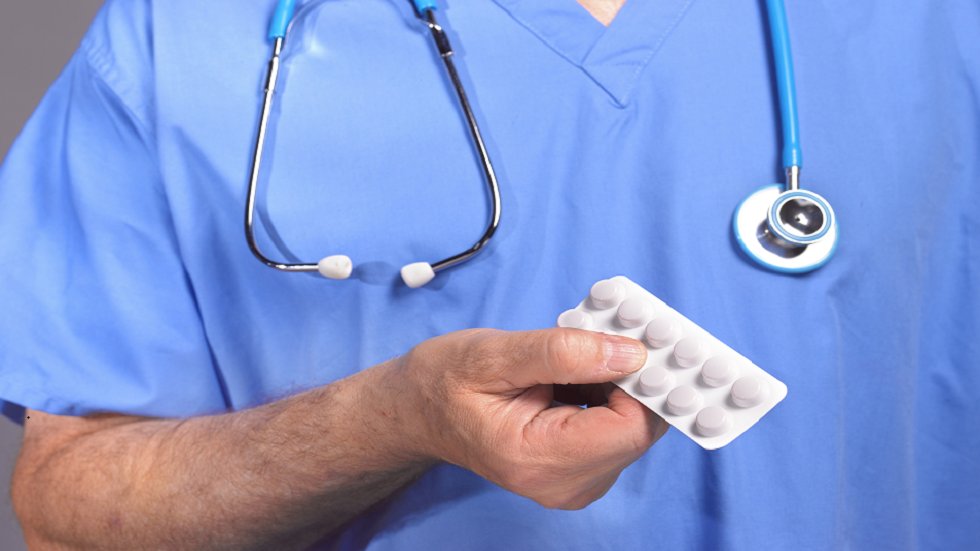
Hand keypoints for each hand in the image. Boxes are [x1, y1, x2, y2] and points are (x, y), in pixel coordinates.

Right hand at [397, 328, 667, 508]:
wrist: (418, 411)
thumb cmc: (445, 381)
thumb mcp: (494, 354)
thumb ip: (563, 353)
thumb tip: (631, 354)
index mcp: (537, 459)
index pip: (629, 427)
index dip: (641, 380)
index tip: (631, 335)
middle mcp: (561, 484)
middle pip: (638, 430)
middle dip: (632, 376)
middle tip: (605, 330)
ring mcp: (572, 483)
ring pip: (633, 427)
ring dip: (619, 381)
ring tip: (580, 350)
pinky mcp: (578, 470)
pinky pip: (617, 428)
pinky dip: (609, 392)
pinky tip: (579, 369)